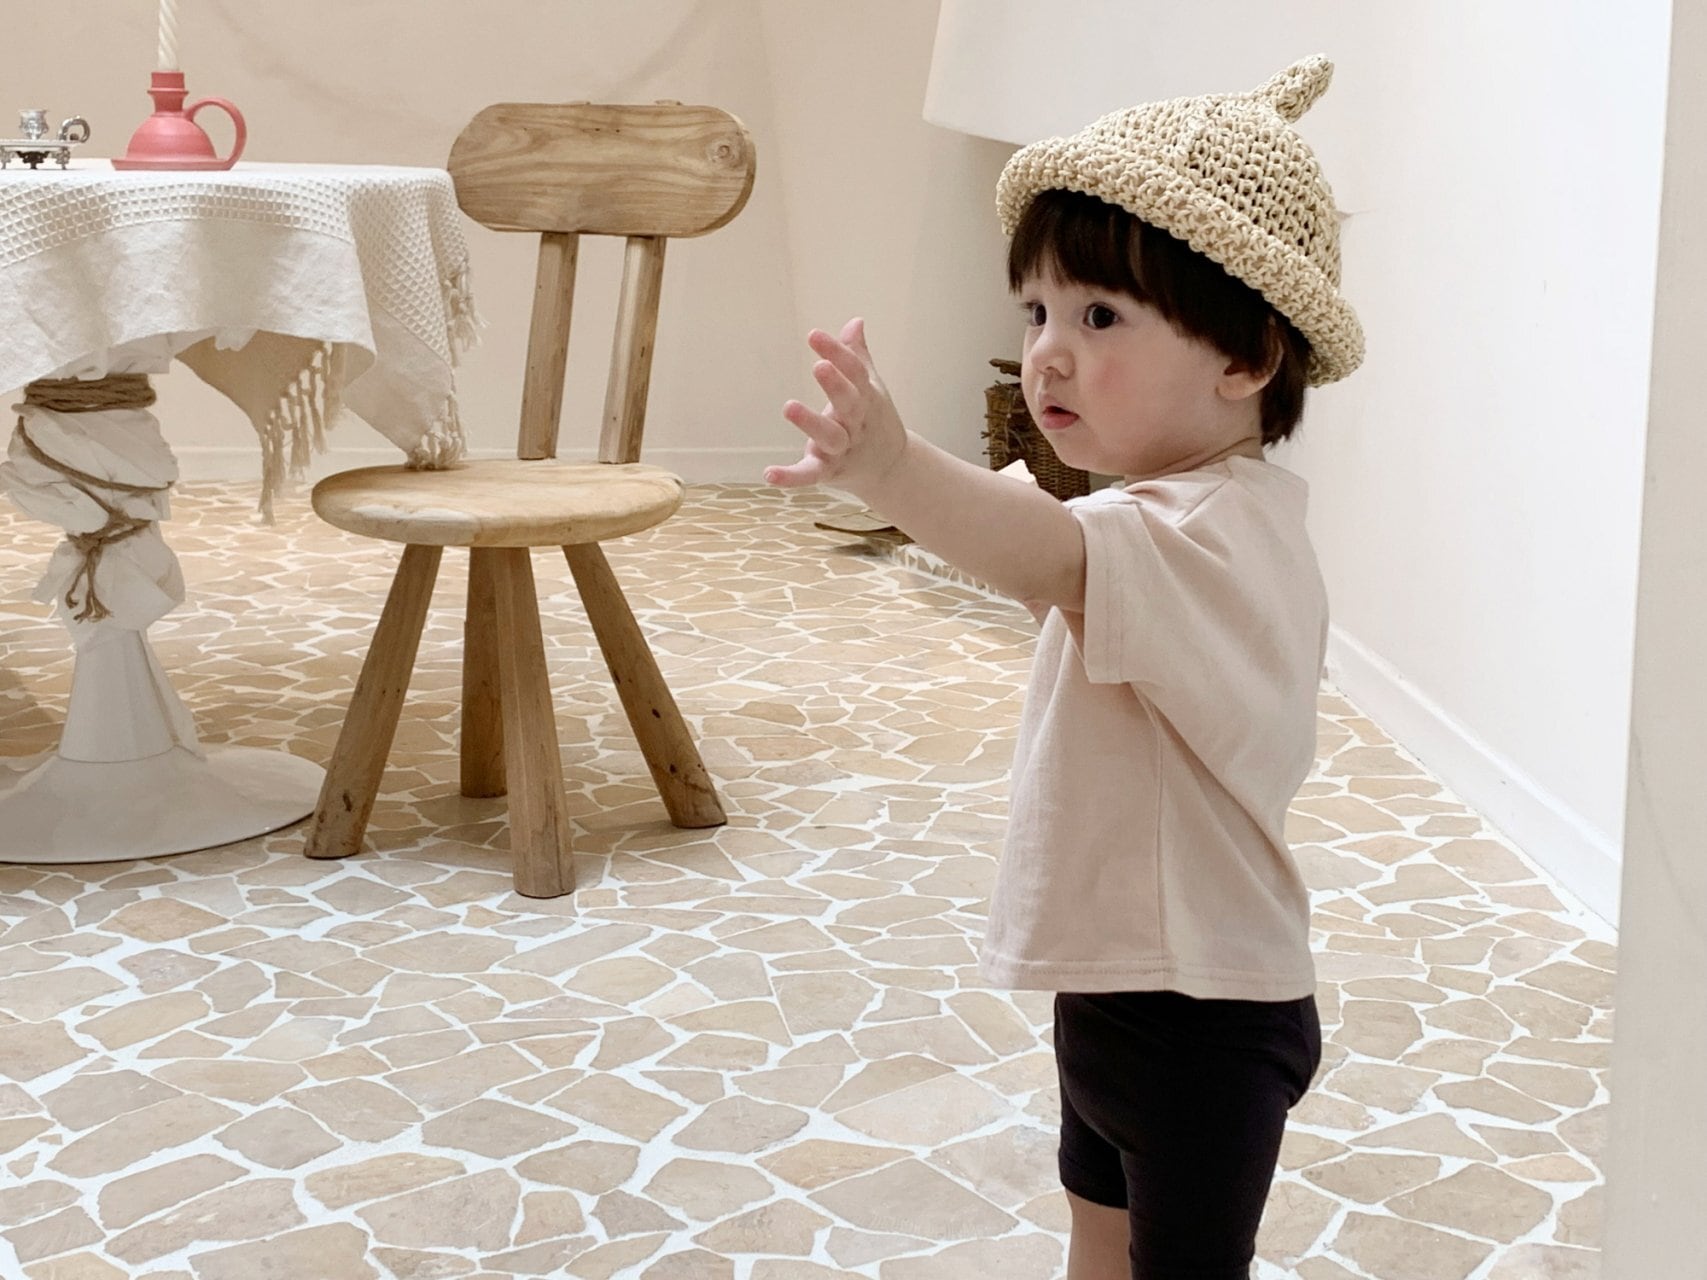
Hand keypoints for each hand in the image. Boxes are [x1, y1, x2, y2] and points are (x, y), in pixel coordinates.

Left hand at [764, 317, 908, 495]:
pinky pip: (810, 474)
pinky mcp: (828, 472)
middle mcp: (857, 424)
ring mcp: (843, 449)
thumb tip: (855, 321)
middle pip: (850, 404)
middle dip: (836, 386)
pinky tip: (768, 473)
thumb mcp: (871, 389)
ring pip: (830, 437)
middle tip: (819, 366)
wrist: (891, 469)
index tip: (814, 335)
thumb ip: (858, 357)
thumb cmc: (874, 421)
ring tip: (788, 406)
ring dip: (811, 423)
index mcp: (868, 400)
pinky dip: (790, 477)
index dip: (837, 354)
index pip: (856, 373)